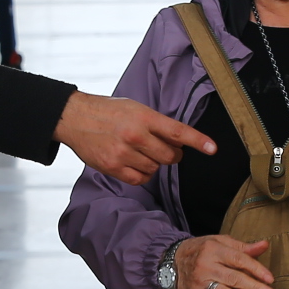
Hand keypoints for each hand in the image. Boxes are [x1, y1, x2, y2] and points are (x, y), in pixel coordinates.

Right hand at [56, 92, 214, 185]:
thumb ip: (156, 124)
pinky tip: (134, 163)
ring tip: (141, 151)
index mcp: (144, 117)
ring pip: (155, 169)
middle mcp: (135, 135)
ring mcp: (123, 153)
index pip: (177, 131)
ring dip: (154, 163)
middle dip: (172, 155)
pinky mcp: (113, 167)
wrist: (75, 118)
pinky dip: (142, 174)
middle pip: (169, 156)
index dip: (198, 141)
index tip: (213, 149)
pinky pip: (140, 179)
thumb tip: (179, 141)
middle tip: (165, 149)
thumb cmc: (109, 111)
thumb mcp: (135, 108)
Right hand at [174, 235, 274, 288]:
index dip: (256, 270)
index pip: (239, 260)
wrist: (172, 261)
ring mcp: (199, 283)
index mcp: (214, 250)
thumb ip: (242, 246)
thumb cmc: (201, 250)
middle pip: (234, 278)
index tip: (270, 279)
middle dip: (255, 288)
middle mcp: (206, 266)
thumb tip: (264, 245)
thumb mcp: (220, 242)